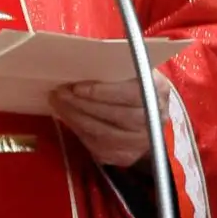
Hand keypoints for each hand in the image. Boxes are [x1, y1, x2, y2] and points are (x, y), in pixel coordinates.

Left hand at [49, 68, 173, 167]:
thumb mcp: (132, 70)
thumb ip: (116, 67)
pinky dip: (79, 131)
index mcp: (158, 91)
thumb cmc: (133, 85)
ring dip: (76, 117)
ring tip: (58, 103)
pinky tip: (67, 117)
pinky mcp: (126, 156)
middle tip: (60, 92)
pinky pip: (98, 147)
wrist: (147, 115)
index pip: (131, 94)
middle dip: (82, 104)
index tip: (78, 87)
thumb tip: (84, 61)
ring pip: (104, 134)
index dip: (103, 92)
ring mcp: (141, 141)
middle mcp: (153, 119)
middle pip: (115, 115)